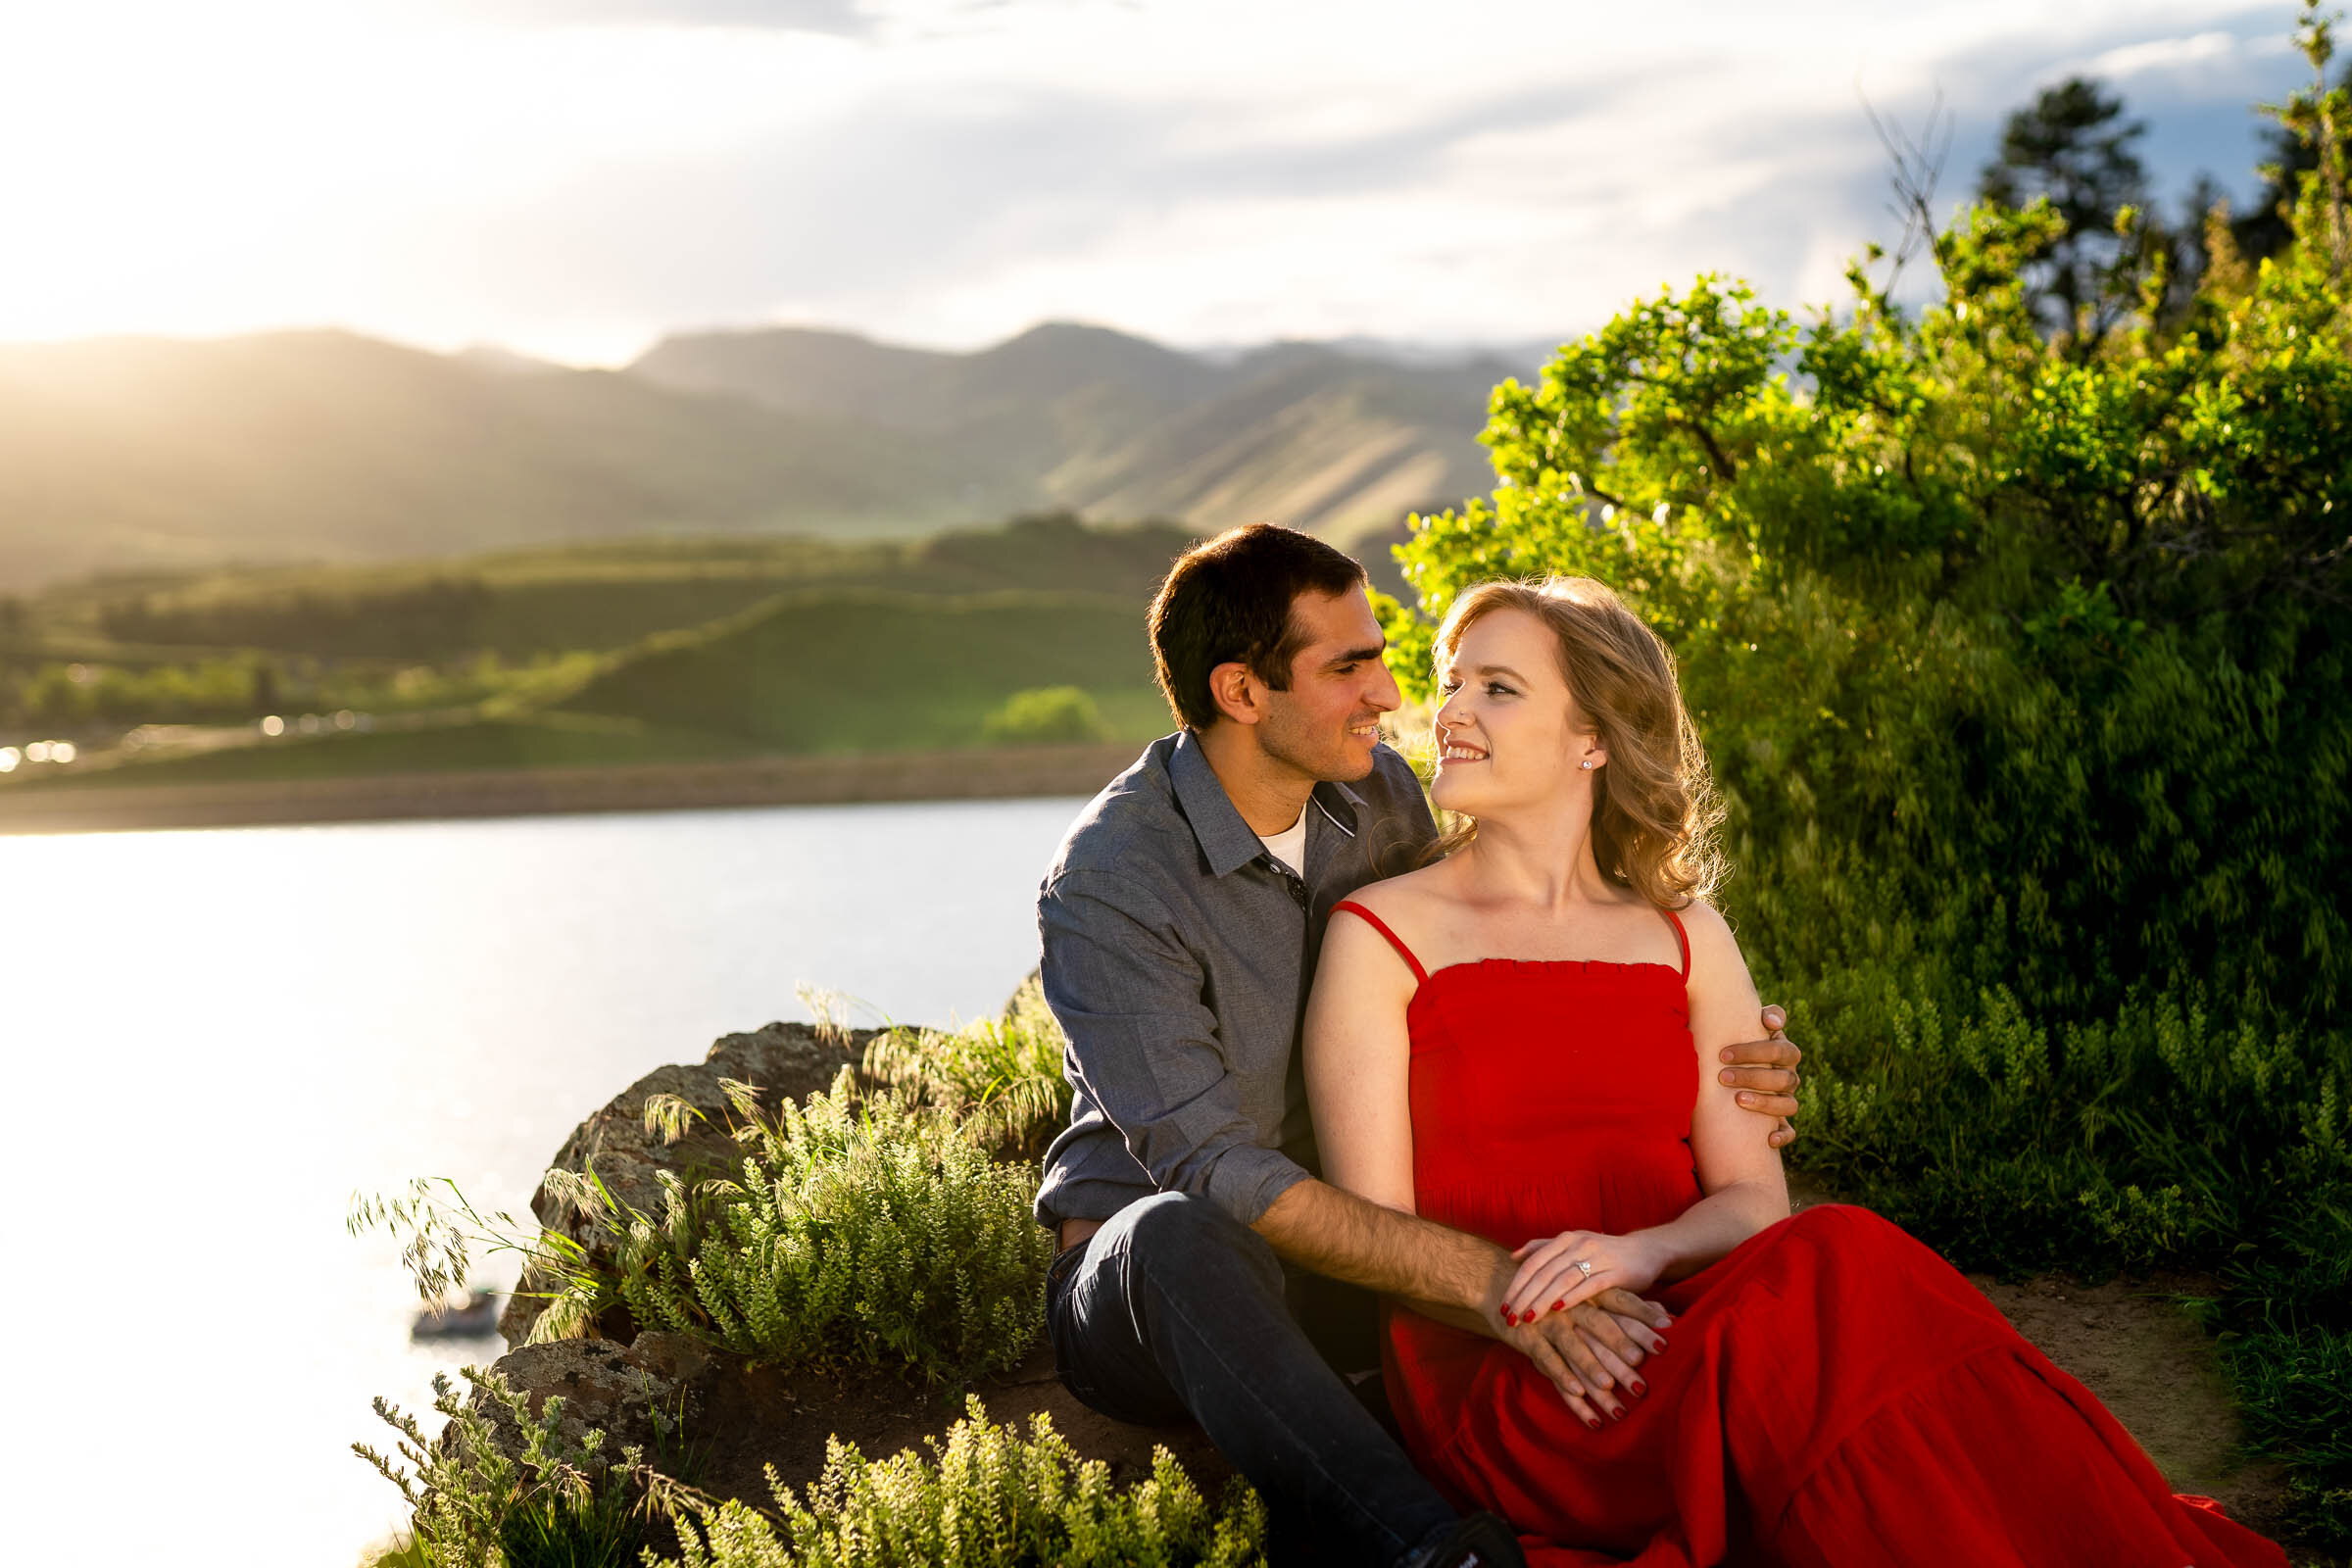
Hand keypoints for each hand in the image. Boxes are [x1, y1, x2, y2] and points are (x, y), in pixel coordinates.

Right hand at [1500, 1289, 1669, 1427]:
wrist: (1501, 1284)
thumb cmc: (1559, 1295)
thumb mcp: (1591, 1296)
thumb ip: (1628, 1306)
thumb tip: (1668, 1316)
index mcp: (1590, 1293)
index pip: (1622, 1301)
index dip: (1644, 1315)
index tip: (1668, 1331)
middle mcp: (1572, 1306)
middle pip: (1601, 1326)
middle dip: (1622, 1348)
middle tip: (1641, 1366)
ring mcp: (1549, 1321)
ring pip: (1574, 1347)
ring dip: (1592, 1369)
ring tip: (1610, 1391)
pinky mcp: (1528, 1338)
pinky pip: (1547, 1359)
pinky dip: (1562, 1376)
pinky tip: (1577, 1393)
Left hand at [1504, 1230, 1667, 1321]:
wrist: (1645, 1252)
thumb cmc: (1603, 1251)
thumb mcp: (1573, 1244)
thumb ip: (1543, 1248)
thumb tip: (1513, 1256)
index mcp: (1565, 1239)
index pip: (1533, 1263)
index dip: (1515, 1285)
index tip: (1502, 1307)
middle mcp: (1578, 1244)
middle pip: (1544, 1273)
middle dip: (1524, 1297)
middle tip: (1509, 1319)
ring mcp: (1597, 1257)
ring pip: (1562, 1280)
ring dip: (1542, 1300)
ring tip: (1527, 1319)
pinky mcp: (1616, 1273)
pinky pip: (1589, 1285)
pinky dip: (1572, 1297)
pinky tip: (1557, 1310)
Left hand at [1721, 1002, 1801, 1148]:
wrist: (1728, 1074)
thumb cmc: (1732, 1045)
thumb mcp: (1737, 1027)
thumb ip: (1746, 1014)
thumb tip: (1769, 1019)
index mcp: (1781, 1051)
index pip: (1780, 1049)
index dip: (1756, 1051)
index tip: (1723, 1054)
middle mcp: (1788, 1075)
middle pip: (1784, 1076)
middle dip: (1753, 1076)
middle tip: (1722, 1076)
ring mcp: (1786, 1098)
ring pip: (1789, 1103)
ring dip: (1765, 1102)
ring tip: (1738, 1100)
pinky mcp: (1781, 1122)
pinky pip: (1790, 1132)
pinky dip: (1783, 1135)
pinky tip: (1768, 1138)